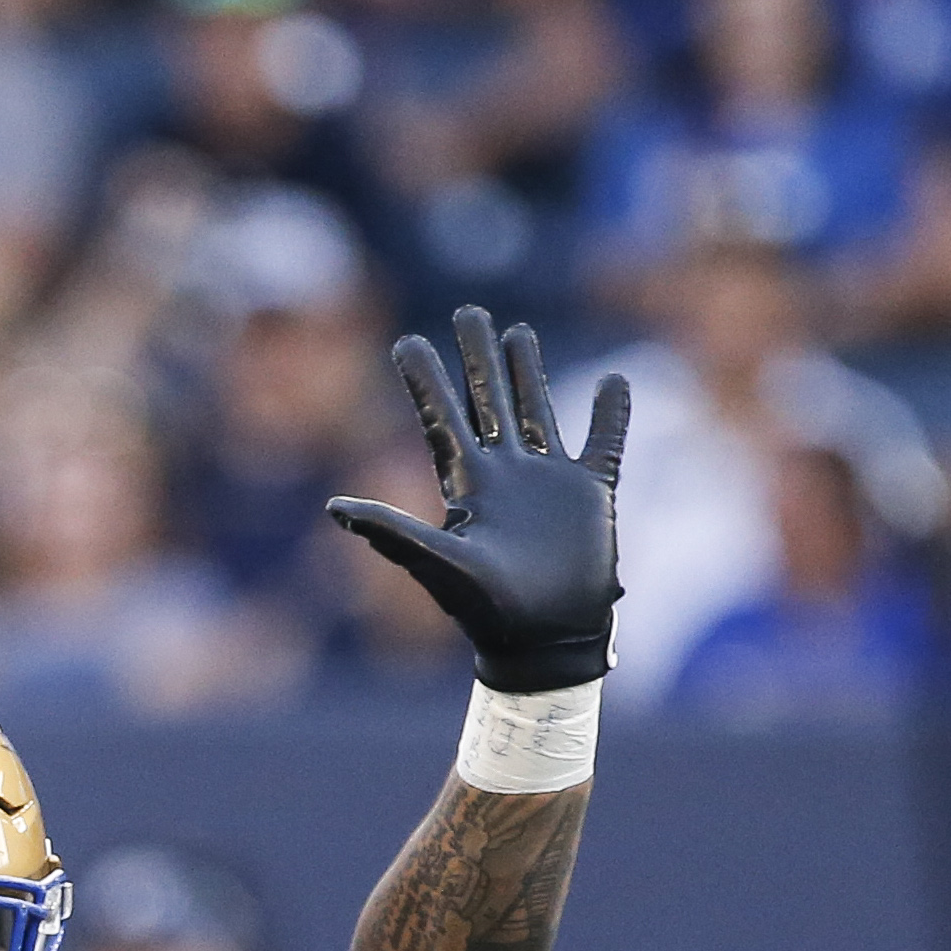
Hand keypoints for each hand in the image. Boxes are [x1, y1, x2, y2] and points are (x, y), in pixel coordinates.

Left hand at [328, 306, 626, 694]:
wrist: (545, 640)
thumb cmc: (487, 611)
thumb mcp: (437, 566)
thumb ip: (391, 533)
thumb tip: (335, 508)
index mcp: (469, 485)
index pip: (442, 419)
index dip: (425, 381)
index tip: (406, 341)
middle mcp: (506, 475)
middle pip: (489, 401)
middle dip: (477, 357)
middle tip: (467, 310)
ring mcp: (548, 481)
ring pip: (537, 409)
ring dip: (528, 370)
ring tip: (517, 330)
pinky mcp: (592, 493)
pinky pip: (605, 443)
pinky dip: (612, 413)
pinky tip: (615, 379)